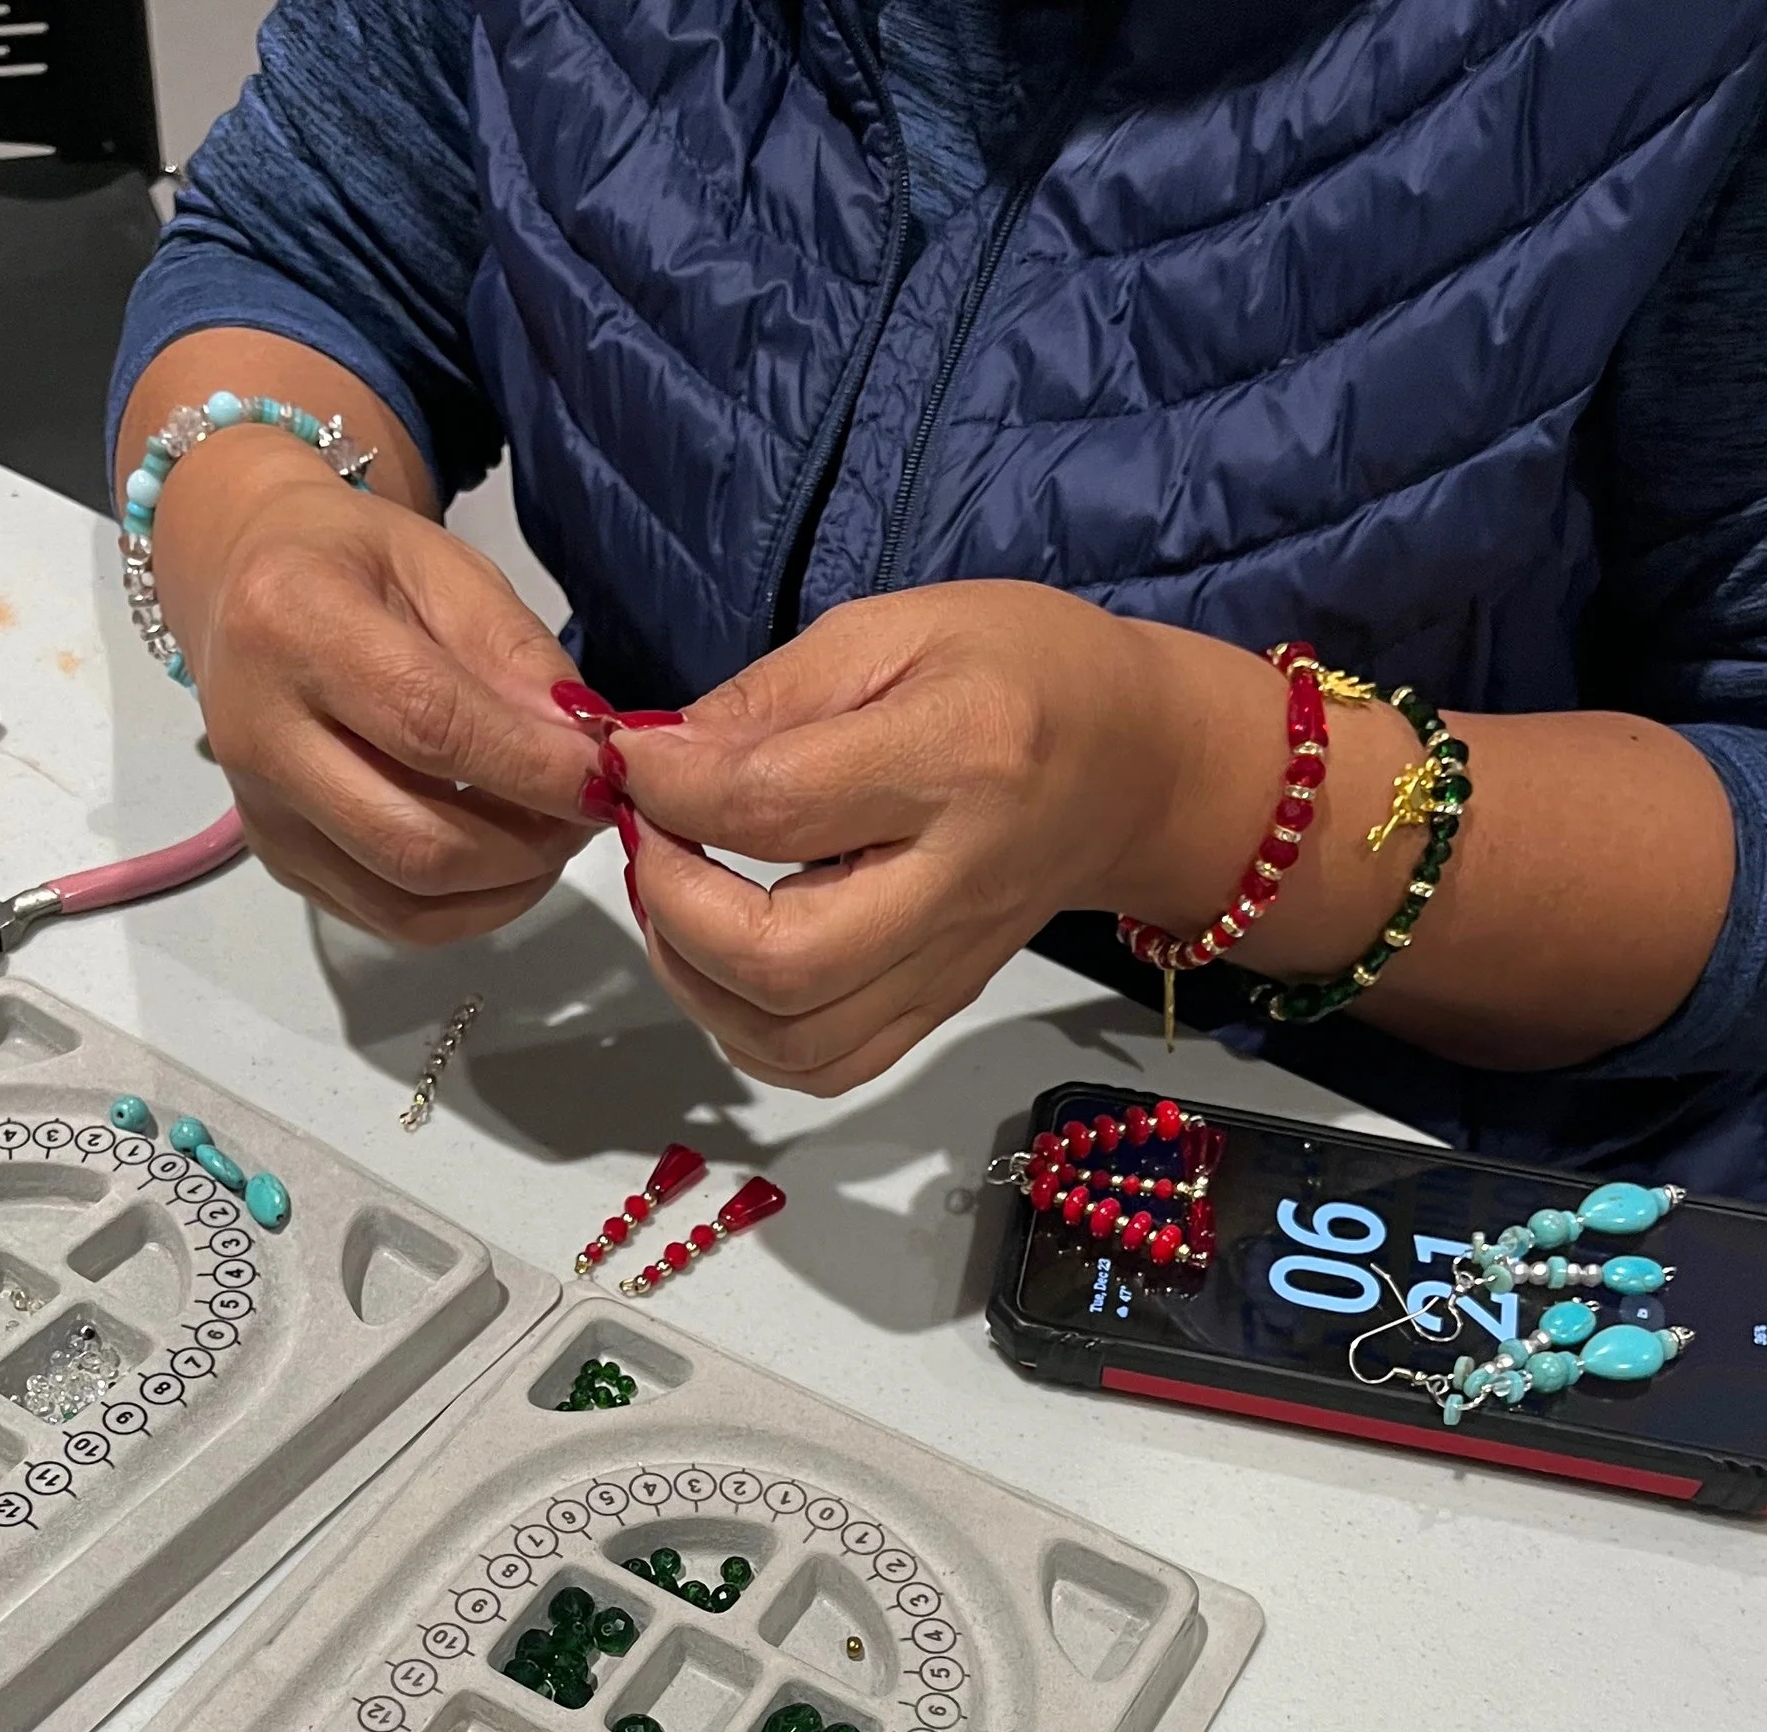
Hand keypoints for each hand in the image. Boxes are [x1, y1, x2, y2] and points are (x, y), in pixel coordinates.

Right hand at [155, 427, 601, 946]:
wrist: (241, 584)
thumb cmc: (352, 564)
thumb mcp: (443, 567)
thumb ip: (516, 657)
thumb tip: (584, 752)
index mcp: (294, 625)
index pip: (430, 726)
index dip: (533, 768)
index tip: (606, 776)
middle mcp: (259, 734)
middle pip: (416, 842)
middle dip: (529, 845)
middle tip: (586, 812)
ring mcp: (262, 814)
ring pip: (408, 902)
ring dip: (507, 887)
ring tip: (551, 834)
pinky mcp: (276, 862)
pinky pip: (390, 920)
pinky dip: (468, 907)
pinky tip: (503, 859)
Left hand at [610, 586, 1202, 1091]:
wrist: (1137, 768)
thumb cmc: (1021, 674)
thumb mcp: (898, 629)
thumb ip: (770, 697)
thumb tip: (655, 756)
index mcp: (954, 759)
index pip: (776, 807)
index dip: (670, 788)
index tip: (629, 757)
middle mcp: (955, 883)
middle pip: (783, 960)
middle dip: (672, 906)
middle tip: (648, 841)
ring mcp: (947, 964)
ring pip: (792, 1039)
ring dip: (695, 981)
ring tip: (675, 901)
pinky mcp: (936, 1008)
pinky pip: (823, 1066)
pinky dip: (744, 1032)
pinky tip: (723, 961)